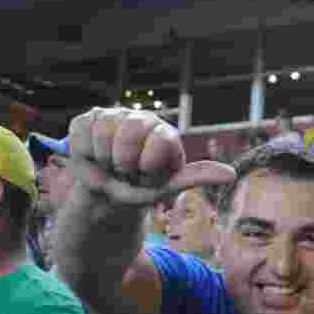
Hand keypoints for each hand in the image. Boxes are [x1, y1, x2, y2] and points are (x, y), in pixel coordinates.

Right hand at [68, 107, 234, 206]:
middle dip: (125, 161)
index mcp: (164, 133)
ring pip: (104, 131)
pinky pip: (82, 133)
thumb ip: (196, 176)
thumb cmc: (141, 189)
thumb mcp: (168, 187)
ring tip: (111, 165)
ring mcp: (114, 116)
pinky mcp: (88, 119)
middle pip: (132, 129)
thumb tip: (231, 175)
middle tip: (126, 172)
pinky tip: (95, 158)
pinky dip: (85, 153)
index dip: (148, 163)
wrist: (106, 197)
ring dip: (105, 158)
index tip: (146, 175)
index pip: (161, 139)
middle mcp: (142, 119)